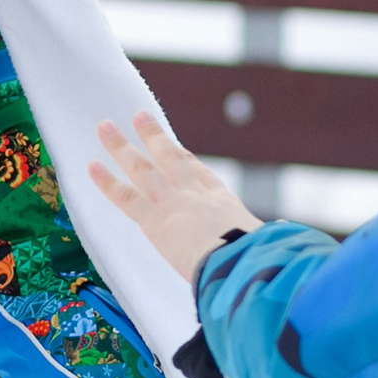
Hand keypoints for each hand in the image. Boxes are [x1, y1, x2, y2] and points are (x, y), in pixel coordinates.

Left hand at [88, 112, 264, 282]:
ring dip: (122, 146)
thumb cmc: (256, 259)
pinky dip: (107, 181)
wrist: (241, 259)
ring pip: (142, 168)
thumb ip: (262, 239)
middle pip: (170, 159)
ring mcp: (173, 202)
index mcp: (224, 204)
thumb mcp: (262, 244)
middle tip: (139, 117)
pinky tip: (92, 166)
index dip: (187, 160)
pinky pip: (125, 197)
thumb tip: (285, 235)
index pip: (202, 176)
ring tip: (105, 126)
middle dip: (153, 137)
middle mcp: (196, 195)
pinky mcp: (155, 219)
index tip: (177, 149)